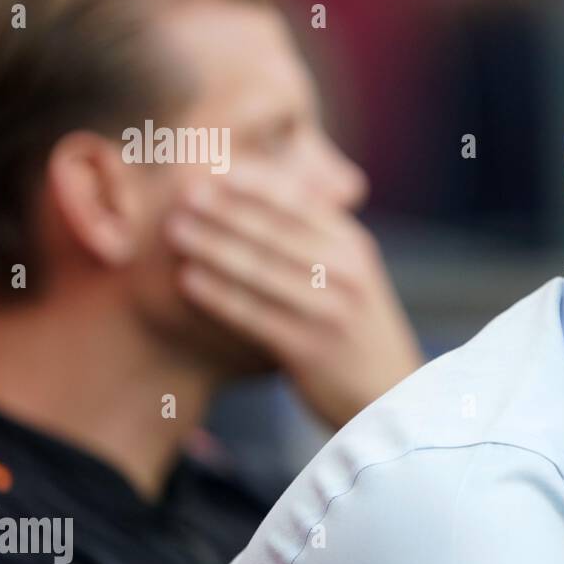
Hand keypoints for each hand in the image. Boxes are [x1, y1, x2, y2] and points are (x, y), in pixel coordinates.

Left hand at [165, 171, 423, 428]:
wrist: (390, 395)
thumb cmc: (355, 329)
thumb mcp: (352, 275)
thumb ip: (316, 241)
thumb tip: (263, 196)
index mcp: (354, 246)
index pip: (300, 202)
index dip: (254, 183)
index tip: (215, 168)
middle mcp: (346, 273)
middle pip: (275, 231)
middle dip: (225, 208)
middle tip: (182, 190)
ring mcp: (329, 311)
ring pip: (260, 270)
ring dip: (212, 246)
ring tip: (174, 231)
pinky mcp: (310, 349)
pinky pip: (254, 315)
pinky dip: (218, 296)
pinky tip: (188, 281)